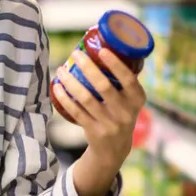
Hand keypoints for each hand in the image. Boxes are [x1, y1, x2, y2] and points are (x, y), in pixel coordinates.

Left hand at [53, 49, 146, 195]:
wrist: (114, 149)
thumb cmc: (120, 113)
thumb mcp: (130, 100)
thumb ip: (123, 81)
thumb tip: (106, 47)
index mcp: (137, 99)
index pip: (129, 80)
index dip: (116, 65)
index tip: (102, 50)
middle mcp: (126, 112)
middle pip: (104, 86)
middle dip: (87, 67)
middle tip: (75, 54)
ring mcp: (110, 123)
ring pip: (86, 98)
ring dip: (70, 82)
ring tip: (61, 70)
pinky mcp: (94, 131)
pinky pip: (76, 111)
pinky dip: (64, 98)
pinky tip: (58, 87)